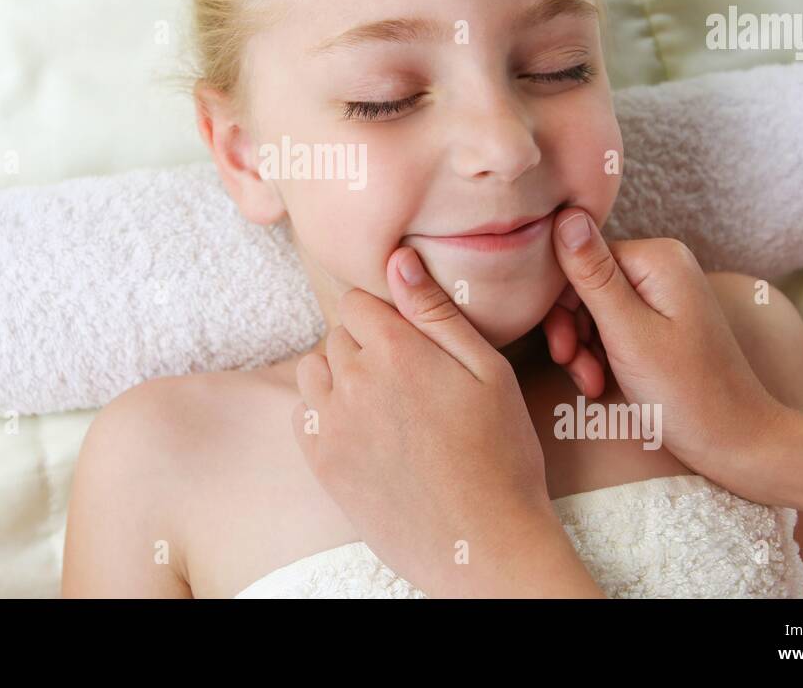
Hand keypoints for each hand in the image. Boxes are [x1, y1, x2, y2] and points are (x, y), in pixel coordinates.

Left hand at [290, 244, 596, 596]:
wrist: (484, 543)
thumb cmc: (501, 454)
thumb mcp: (488, 372)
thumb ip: (437, 311)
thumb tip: (399, 259)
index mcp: (396, 350)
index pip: (359, 301)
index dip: (386, 315)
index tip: (410, 342)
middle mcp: (354, 380)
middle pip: (339, 334)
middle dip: (366, 345)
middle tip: (408, 381)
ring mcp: (332, 423)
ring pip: (315, 370)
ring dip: (339, 375)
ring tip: (383, 404)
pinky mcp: (321, 462)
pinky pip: (302, 413)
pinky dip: (323, 412)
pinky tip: (361, 430)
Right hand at [548, 208, 786, 479]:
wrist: (737, 443)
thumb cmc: (686, 393)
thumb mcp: (628, 333)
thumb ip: (592, 274)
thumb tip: (564, 215)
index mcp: (658, 258)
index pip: (578, 259)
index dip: (561, 305)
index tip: (562, 350)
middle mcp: (662, 265)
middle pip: (584, 284)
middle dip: (572, 330)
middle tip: (573, 368)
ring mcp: (664, 293)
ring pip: (593, 309)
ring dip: (583, 348)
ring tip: (592, 384)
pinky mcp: (662, 320)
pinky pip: (612, 326)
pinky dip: (600, 355)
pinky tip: (602, 383)